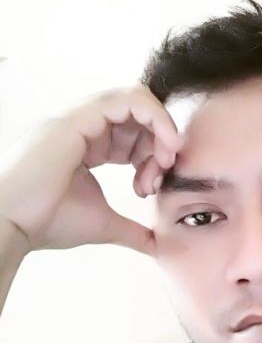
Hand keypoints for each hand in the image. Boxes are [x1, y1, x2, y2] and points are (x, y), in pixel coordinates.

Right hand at [0, 85, 181, 255]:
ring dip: (162, 129)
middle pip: (139, 115)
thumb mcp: (102, 224)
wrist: (10, 223)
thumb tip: (155, 244)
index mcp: (87, 144)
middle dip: (161, 143)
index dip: (153, 154)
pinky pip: (131, 99)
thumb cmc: (45, 221)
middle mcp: (84, 126)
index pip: (133, 133)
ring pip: (138, 100)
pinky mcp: (80, 117)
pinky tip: (166, 147)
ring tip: (164, 161)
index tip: (152, 186)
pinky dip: (157, 118)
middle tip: (160, 175)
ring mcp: (80, 117)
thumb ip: (131, 230)